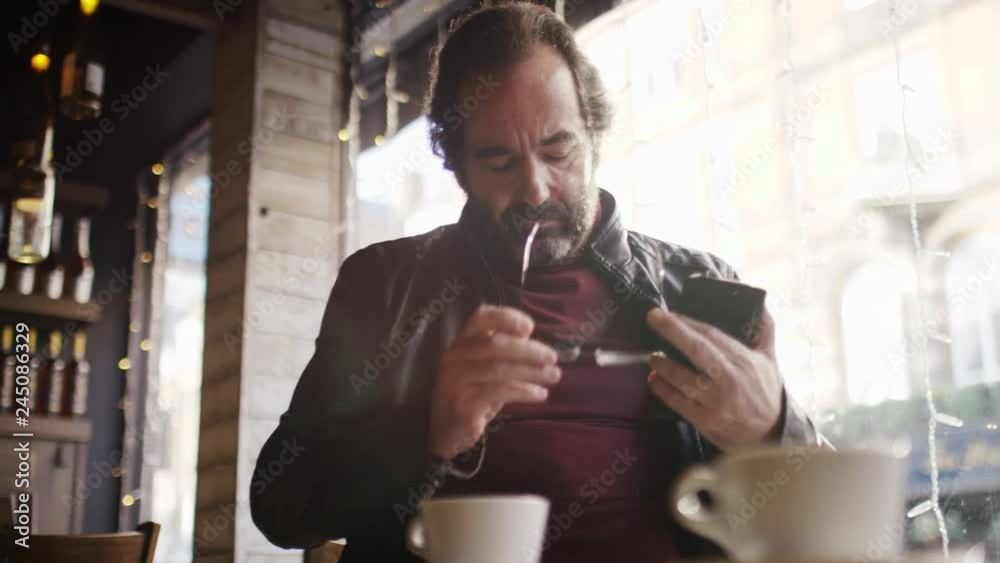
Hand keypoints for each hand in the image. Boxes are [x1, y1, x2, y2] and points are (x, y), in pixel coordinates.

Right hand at [429, 304, 560, 459]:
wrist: (446, 430)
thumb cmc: (471, 393)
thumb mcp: (485, 369)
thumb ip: (503, 353)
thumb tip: (533, 340)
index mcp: (462, 343)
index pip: (480, 317)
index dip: (506, 317)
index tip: (530, 327)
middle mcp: (455, 357)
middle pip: (494, 344)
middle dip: (528, 349)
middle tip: (553, 358)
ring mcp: (456, 381)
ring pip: (498, 369)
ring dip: (531, 372)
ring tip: (553, 376)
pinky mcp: (463, 405)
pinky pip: (499, 393)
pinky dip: (524, 391)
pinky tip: (540, 394)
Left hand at [645, 307, 782, 449]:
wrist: (771, 434)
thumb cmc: (766, 392)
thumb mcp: (770, 359)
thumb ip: (764, 331)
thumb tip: (759, 305)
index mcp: (743, 361)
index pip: (711, 335)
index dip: (688, 323)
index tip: (670, 313)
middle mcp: (728, 379)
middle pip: (695, 349)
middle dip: (672, 330)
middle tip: (653, 316)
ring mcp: (715, 401)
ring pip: (681, 377)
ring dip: (662, 364)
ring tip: (652, 356)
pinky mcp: (705, 421)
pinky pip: (677, 402)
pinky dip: (662, 389)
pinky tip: (654, 380)